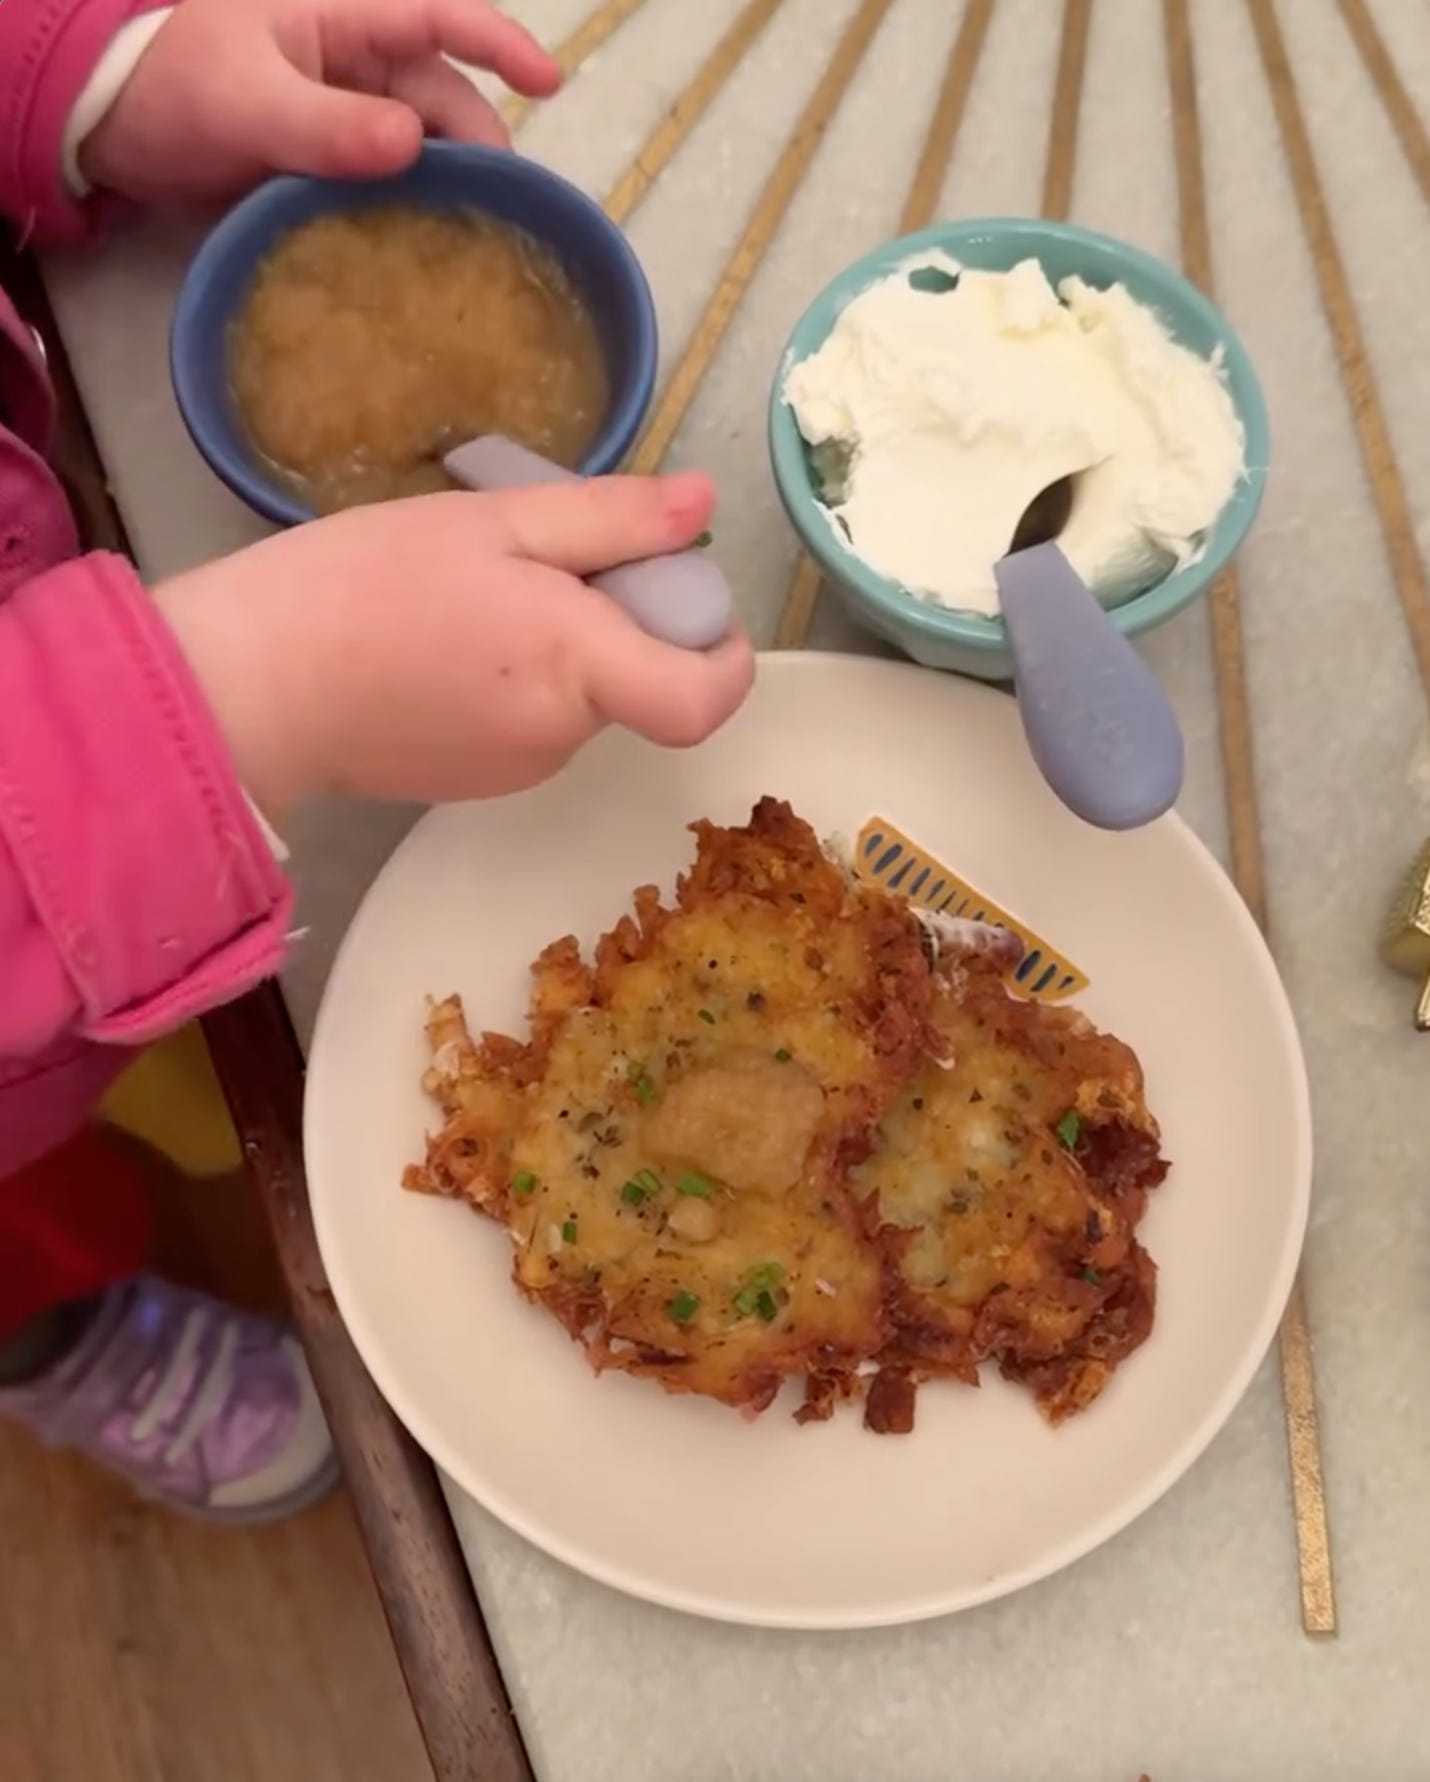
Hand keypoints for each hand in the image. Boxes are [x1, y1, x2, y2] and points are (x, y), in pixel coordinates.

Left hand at [81, 0, 559, 204]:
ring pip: (423, 153)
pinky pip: (389, 188)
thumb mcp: (248, 103)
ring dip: (447, 194)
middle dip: (481, 153)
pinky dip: (410, 217)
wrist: (110, 128)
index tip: (550, 85)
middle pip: (447, 103)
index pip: (441, 18)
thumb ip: (329, 126)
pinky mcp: (331, 167)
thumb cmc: (173, 87)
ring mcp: (346, 118)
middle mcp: (358, 64)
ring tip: (472, 250)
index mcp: (344, 20)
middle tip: (503, 221)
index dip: (501, 46)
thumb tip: (413, 145)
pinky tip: (425, 258)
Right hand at [154, 475, 755, 817]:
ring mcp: (518, 771)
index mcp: (578, 668)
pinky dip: (515, 680)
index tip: (702, 606)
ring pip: (580, 700)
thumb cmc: (363, 586)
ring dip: (560, 648)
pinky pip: (530, 723)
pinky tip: (445, 641)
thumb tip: (704, 506)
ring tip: (475, 593)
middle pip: (638, 683)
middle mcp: (563, 736)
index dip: (728, 656)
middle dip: (619, 622)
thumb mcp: (493, 522)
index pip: (705, 699)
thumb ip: (611, 518)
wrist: (250, 685)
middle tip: (543, 559)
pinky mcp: (474, 783)